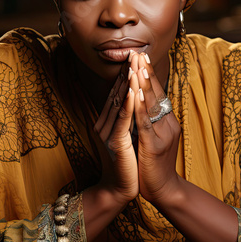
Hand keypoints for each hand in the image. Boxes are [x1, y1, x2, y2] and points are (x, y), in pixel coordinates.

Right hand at [93, 61, 138, 205]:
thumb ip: (127, 119)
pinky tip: (132, 90)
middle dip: (127, 72)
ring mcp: (108, 132)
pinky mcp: (115, 142)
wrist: (119, 189)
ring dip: (127, 82)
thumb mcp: (127, 136)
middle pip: (117, 92)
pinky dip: (128, 104)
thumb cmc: (127, 163)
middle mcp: (105, 123)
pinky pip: (122, 120)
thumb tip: (134, 101)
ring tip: (133, 64)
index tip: (135, 57)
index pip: (118, 93)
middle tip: (134, 52)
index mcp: (108, 121)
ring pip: (119, 102)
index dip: (126, 74)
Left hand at [129, 52, 181, 204]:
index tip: (140, 56)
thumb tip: (139, 101)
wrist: (163, 190)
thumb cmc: (153, 162)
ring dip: (144, 84)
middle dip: (146, 72)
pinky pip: (146, 123)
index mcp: (167, 120)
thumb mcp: (152, 136)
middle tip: (138, 53)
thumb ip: (148, 119)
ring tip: (138, 66)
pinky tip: (137, 94)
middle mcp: (168, 123)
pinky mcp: (155, 146)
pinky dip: (141, 107)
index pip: (157, 92)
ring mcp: (163, 134)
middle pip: (156, 93)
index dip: (148, 74)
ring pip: (153, 105)